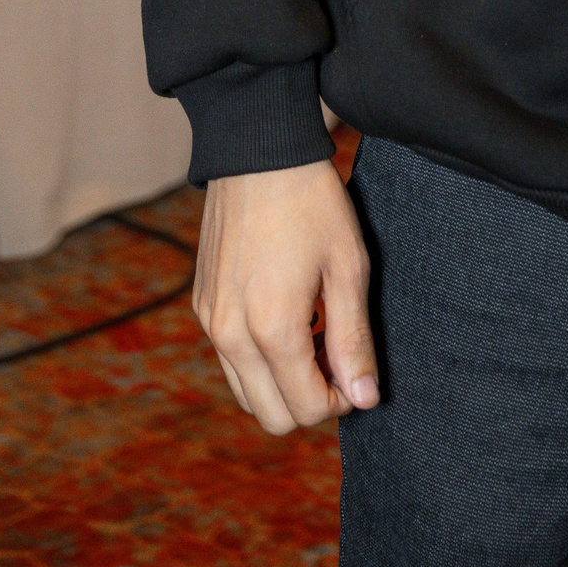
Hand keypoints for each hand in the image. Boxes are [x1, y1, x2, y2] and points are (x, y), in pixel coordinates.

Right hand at [194, 160, 379, 432]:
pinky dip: (260, 359)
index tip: (357, 368)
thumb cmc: (312, 202)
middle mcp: (231, 335)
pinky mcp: (202, 306)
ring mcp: (210, 321)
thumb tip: (365, 399)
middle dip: (310, 400)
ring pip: (248, 394)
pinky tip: (287, 314)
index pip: (305, 408)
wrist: (258, 149)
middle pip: (272, 416)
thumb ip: (353, 339)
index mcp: (271, 329)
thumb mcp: (347, 266)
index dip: (341, 400)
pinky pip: (230, 360)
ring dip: (283, 383)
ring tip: (314, 333)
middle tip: (337, 354)